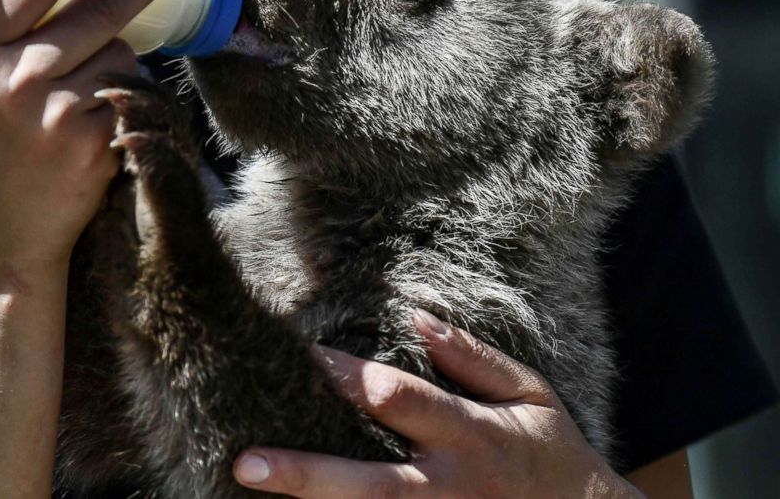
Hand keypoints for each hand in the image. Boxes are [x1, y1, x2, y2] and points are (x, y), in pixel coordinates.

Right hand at [0, 0, 192, 272]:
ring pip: (122, 52)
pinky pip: (133, 95)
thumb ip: (17, 24)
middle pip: (99, 6)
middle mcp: (12, 77)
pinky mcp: (93, 145)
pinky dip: (129, 97)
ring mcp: (55, 113)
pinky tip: (99, 122)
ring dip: (122, 58)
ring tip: (86, 92)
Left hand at [233, 310, 642, 497]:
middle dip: (306, 473)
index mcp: (470, 434)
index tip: (296, 355)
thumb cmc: (554, 455)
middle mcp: (449, 485)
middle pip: (369, 482)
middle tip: (245, 462)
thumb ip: (473, 358)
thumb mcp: (530, 394)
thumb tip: (417, 317)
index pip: (395, 397)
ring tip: (251, 497)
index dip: (344, 375)